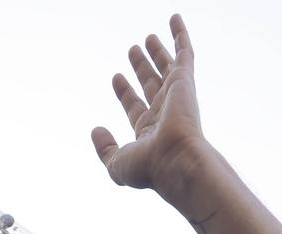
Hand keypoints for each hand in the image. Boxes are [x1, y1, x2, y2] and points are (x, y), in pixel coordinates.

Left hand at [91, 15, 207, 201]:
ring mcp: (176, 96)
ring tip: (146, 37)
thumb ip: (104, 148)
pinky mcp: (185, 81)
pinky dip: (179, 34)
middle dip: (141, 68)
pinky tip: (173, 18)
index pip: (134, 106)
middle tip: (132, 51)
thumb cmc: (148, 167)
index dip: (124, 92)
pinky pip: (184, 51)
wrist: (176, 160)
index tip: (116, 77)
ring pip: (165, 67)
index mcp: (149, 131)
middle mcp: (164, 112)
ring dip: (156, 52)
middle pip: (150, 83)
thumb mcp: (116, 163)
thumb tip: (96, 130)